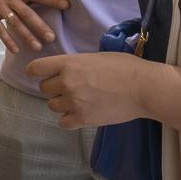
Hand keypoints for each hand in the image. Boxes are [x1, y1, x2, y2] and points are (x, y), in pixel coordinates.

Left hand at [28, 52, 154, 128]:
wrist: (144, 88)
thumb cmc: (126, 67)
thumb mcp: (96, 57)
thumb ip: (76, 64)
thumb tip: (66, 69)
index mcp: (69, 63)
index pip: (36, 68)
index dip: (36, 72)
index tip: (40, 74)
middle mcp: (67, 83)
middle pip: (44, 89)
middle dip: (54, 88)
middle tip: (71, 88)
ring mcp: (74, 102)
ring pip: (52, 106)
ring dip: (62, 103)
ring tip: (80, 100)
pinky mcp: (83, 119)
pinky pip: (63, 122)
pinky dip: (69, 119)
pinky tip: (81, 113)